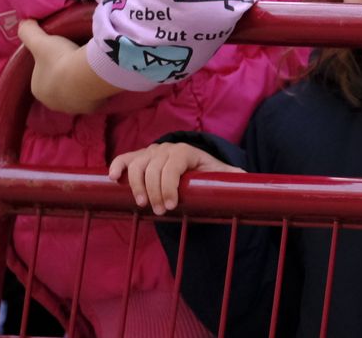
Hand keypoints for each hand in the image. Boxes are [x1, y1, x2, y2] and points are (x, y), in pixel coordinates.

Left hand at [17, 19, 119, 113]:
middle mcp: (52, 103)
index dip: (50, 64)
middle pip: (59, 86)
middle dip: (65, 76)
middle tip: (75, 59)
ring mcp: (72, 108)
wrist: (84, 75)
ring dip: (80, 83)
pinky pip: (91, 97)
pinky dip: (93, 89)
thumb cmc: (59, 59)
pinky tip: (97, 77)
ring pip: (75, 93)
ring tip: (87, 67)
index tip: (60, 53)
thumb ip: (28, 31)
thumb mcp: (40, 41)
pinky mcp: (90, 109)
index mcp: (38, 89)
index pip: (41, 76)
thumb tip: (23, 23)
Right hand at [109, 142, 242, 213]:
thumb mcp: (219, 173)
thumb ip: (231, 176)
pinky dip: (118, 167)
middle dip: (154, 192)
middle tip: (161, 212)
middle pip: (153, 169)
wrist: (190, 161)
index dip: (169, 186)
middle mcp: (166, 149)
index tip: (172, 206)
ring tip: (142, 205)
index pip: (172, 166)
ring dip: (137, 186)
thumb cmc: (204, 170)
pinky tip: (114, 180)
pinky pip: (125, 159)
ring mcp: (150, 152)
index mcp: (185, 152)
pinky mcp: (138, 157)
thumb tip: (247, 178)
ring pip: (137, 166)